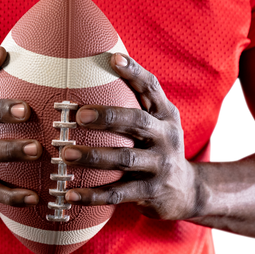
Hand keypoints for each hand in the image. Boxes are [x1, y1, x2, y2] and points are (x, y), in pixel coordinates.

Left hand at [62, 53, 199, 220]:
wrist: (188, 191)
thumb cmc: (159, 148)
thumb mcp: (158, 123)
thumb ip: (137, 102)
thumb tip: (102, 66)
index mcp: (166, 115)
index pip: (152, 88)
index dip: (134, 72)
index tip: (113, 59)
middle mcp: (166, 138)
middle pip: (137, 122)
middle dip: (108, 117)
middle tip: (78, 116)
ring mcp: (160, 166)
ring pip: (125, 159)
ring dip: (93, 156)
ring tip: (66, 154)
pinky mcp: (151, 192)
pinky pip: (118, 193)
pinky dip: (93, 194)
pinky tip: (70, 193)